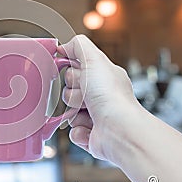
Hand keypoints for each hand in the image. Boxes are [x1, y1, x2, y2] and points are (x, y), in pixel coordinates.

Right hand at [58, 35, 139, 161]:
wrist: (119, 129)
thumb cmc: (111, 96)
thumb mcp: (94, 59)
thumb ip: (78, 46)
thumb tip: (63, 47)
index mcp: (103, 78)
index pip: (75, 71)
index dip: (72, 73)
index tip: (77, 74)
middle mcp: (101, 96)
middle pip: (68, 91)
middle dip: (72, 93)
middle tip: (85, 94)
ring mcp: (96, 116)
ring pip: (67, 112)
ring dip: (74, 112)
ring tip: (88, 112)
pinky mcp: (91, 135)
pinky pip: (72, 131)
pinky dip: (78, 130)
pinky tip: (90, 127)